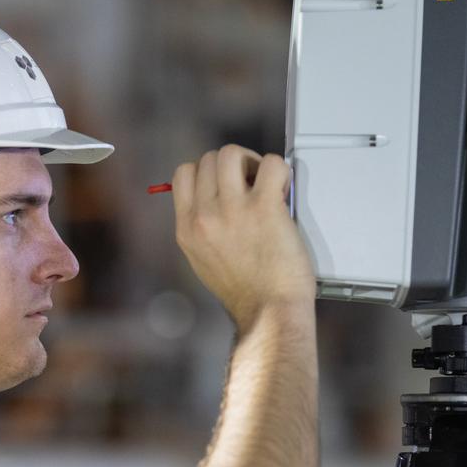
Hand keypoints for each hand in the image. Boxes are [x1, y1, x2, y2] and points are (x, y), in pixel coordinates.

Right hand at [172, 145, 314, 328]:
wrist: (269, 313)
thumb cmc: (245, 293)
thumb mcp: (203, 260)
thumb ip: (201, 227)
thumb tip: (212, 199)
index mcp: (187, 228)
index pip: (183, 173)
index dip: (207, 172)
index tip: (225, 184)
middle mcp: (205, 215)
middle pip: (208, 158)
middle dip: (233, 165)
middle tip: (251, 184)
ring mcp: (233, 210)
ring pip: (232, 153)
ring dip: (252, 162)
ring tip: (265, 183)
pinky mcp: (265, 208)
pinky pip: (271, 164)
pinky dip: (279, 169)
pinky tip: (282, 189)